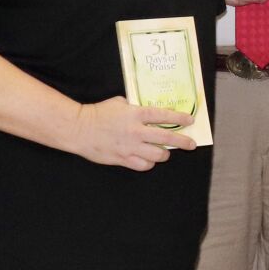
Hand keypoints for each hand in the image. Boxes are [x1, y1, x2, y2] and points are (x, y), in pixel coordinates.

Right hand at [71, 97, 196, 170]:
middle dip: (183, 142)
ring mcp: (129, 147)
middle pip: (166, 138)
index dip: (179, 118)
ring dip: (164, 154)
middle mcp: (135, 131)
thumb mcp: (119, 104)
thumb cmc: (98, 113)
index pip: (163, 116)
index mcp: (135, 114)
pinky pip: (143, 165)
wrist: (77, 129)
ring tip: (164, 152)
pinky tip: (148, 159)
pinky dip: (149, 163)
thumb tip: (149, 113)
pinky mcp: (122, 159)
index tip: (190, 121)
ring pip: (158, 155)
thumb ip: (135, 108)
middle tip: (191, 144)